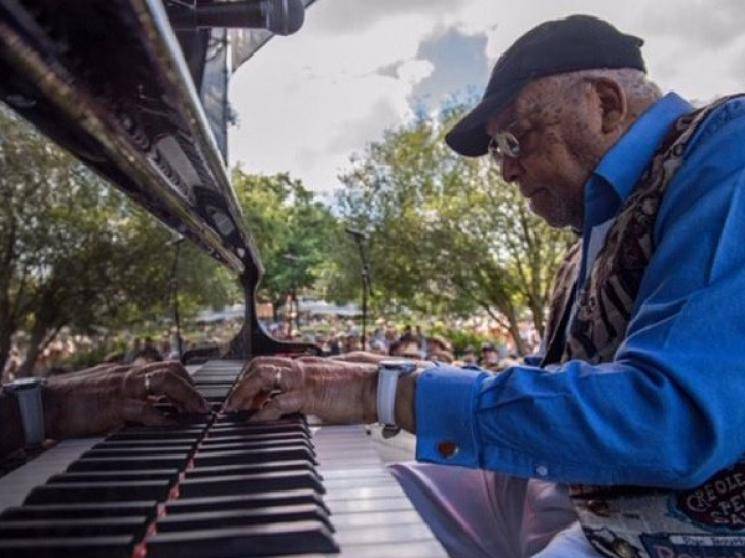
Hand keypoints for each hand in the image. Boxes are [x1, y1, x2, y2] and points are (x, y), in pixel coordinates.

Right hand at [43, 361, 208, 438]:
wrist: (44, 403)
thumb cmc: (73, 401)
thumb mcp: (106, 391)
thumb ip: (128, 395)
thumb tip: (152, 408)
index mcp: (127, 372)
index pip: (165, 367)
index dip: (186, 381)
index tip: (198, 397)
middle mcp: (127, 375)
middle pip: (171, 370)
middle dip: (192, 387)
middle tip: (203, 406)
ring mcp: (120, 388)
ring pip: (162, 382)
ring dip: (184, 396)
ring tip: (196, 412)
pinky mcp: (111, 405)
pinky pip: (141, 408)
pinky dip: (159, 416)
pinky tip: (171, 424)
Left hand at [225, 357, 377, 423]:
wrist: (380, 388)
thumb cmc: (364, 388)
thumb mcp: (334, 385)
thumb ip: (318, 389)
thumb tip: (310, 402)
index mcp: (307, 365)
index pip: (271, 365)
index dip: (253, 379)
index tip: (246, 397)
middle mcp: (302, 367)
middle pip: (259, 366)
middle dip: (240, 384)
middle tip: (232, 404)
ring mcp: (304, 379)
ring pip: (262, 377)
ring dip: (244, 394)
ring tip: (236, 411)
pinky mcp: (309, 394)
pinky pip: (277, 402)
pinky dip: (261, 413)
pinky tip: (254, 422)